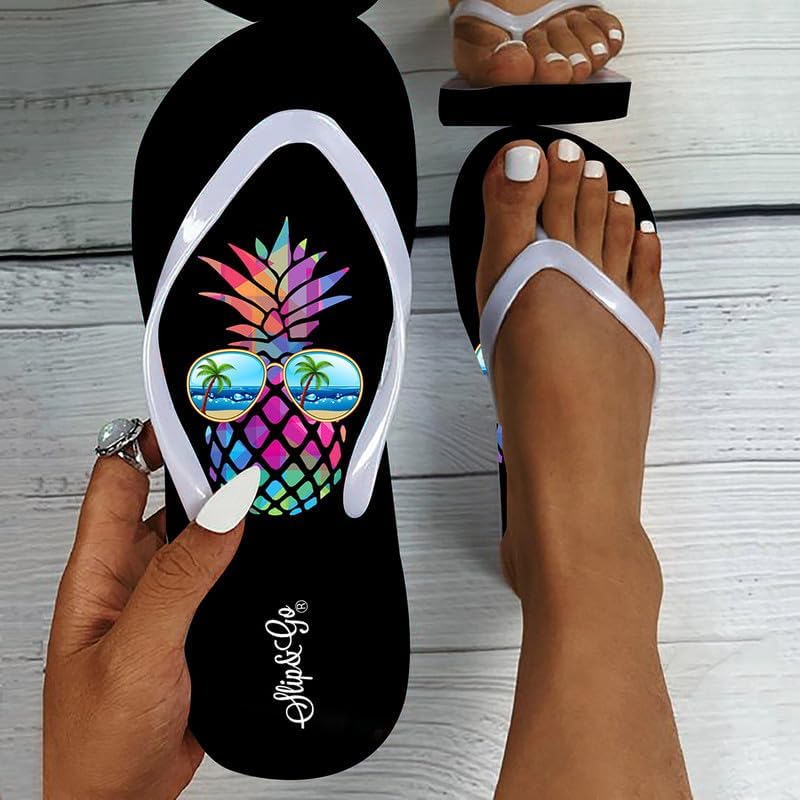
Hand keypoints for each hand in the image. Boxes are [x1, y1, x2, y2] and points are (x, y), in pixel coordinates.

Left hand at [43, 422, 259, 799]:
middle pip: (162, 501)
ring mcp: (160, 603)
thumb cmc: (99, 742)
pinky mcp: (189, 626)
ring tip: (265, 491)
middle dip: (199, 472)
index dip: (147, 442)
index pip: (115, 482)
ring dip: (225, 516)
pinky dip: (241, 556)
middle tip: (244, 447)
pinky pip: (216, 574)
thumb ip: (180, 579)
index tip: (191, 416)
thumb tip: (224, 513)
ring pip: (195, 537)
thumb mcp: (138, 650)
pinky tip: (267, 551)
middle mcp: (128, 580)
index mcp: (98, 574)